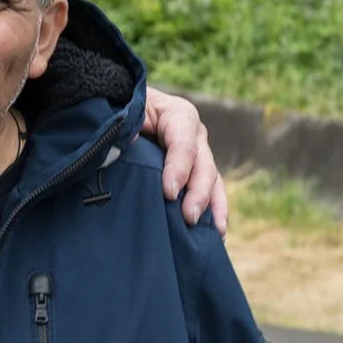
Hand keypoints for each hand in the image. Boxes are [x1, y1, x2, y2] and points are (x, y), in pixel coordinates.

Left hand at [139, 86, 228, 232]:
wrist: (127, 108)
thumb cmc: (125, 110)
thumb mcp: (125, 113)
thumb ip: (127, 127)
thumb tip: (128, 142)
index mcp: (178, 116)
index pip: (183, 144)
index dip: (178, 168)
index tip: (168, 192)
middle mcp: (195, 136)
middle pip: (203, 165)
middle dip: (198, 193)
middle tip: (188, 216)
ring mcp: (199, 155)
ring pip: (213, 181)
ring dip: (213, 206)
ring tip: (214, 232)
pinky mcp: (197, 172)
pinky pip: (211, 192)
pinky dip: (214, 211)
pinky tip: (217, 234)